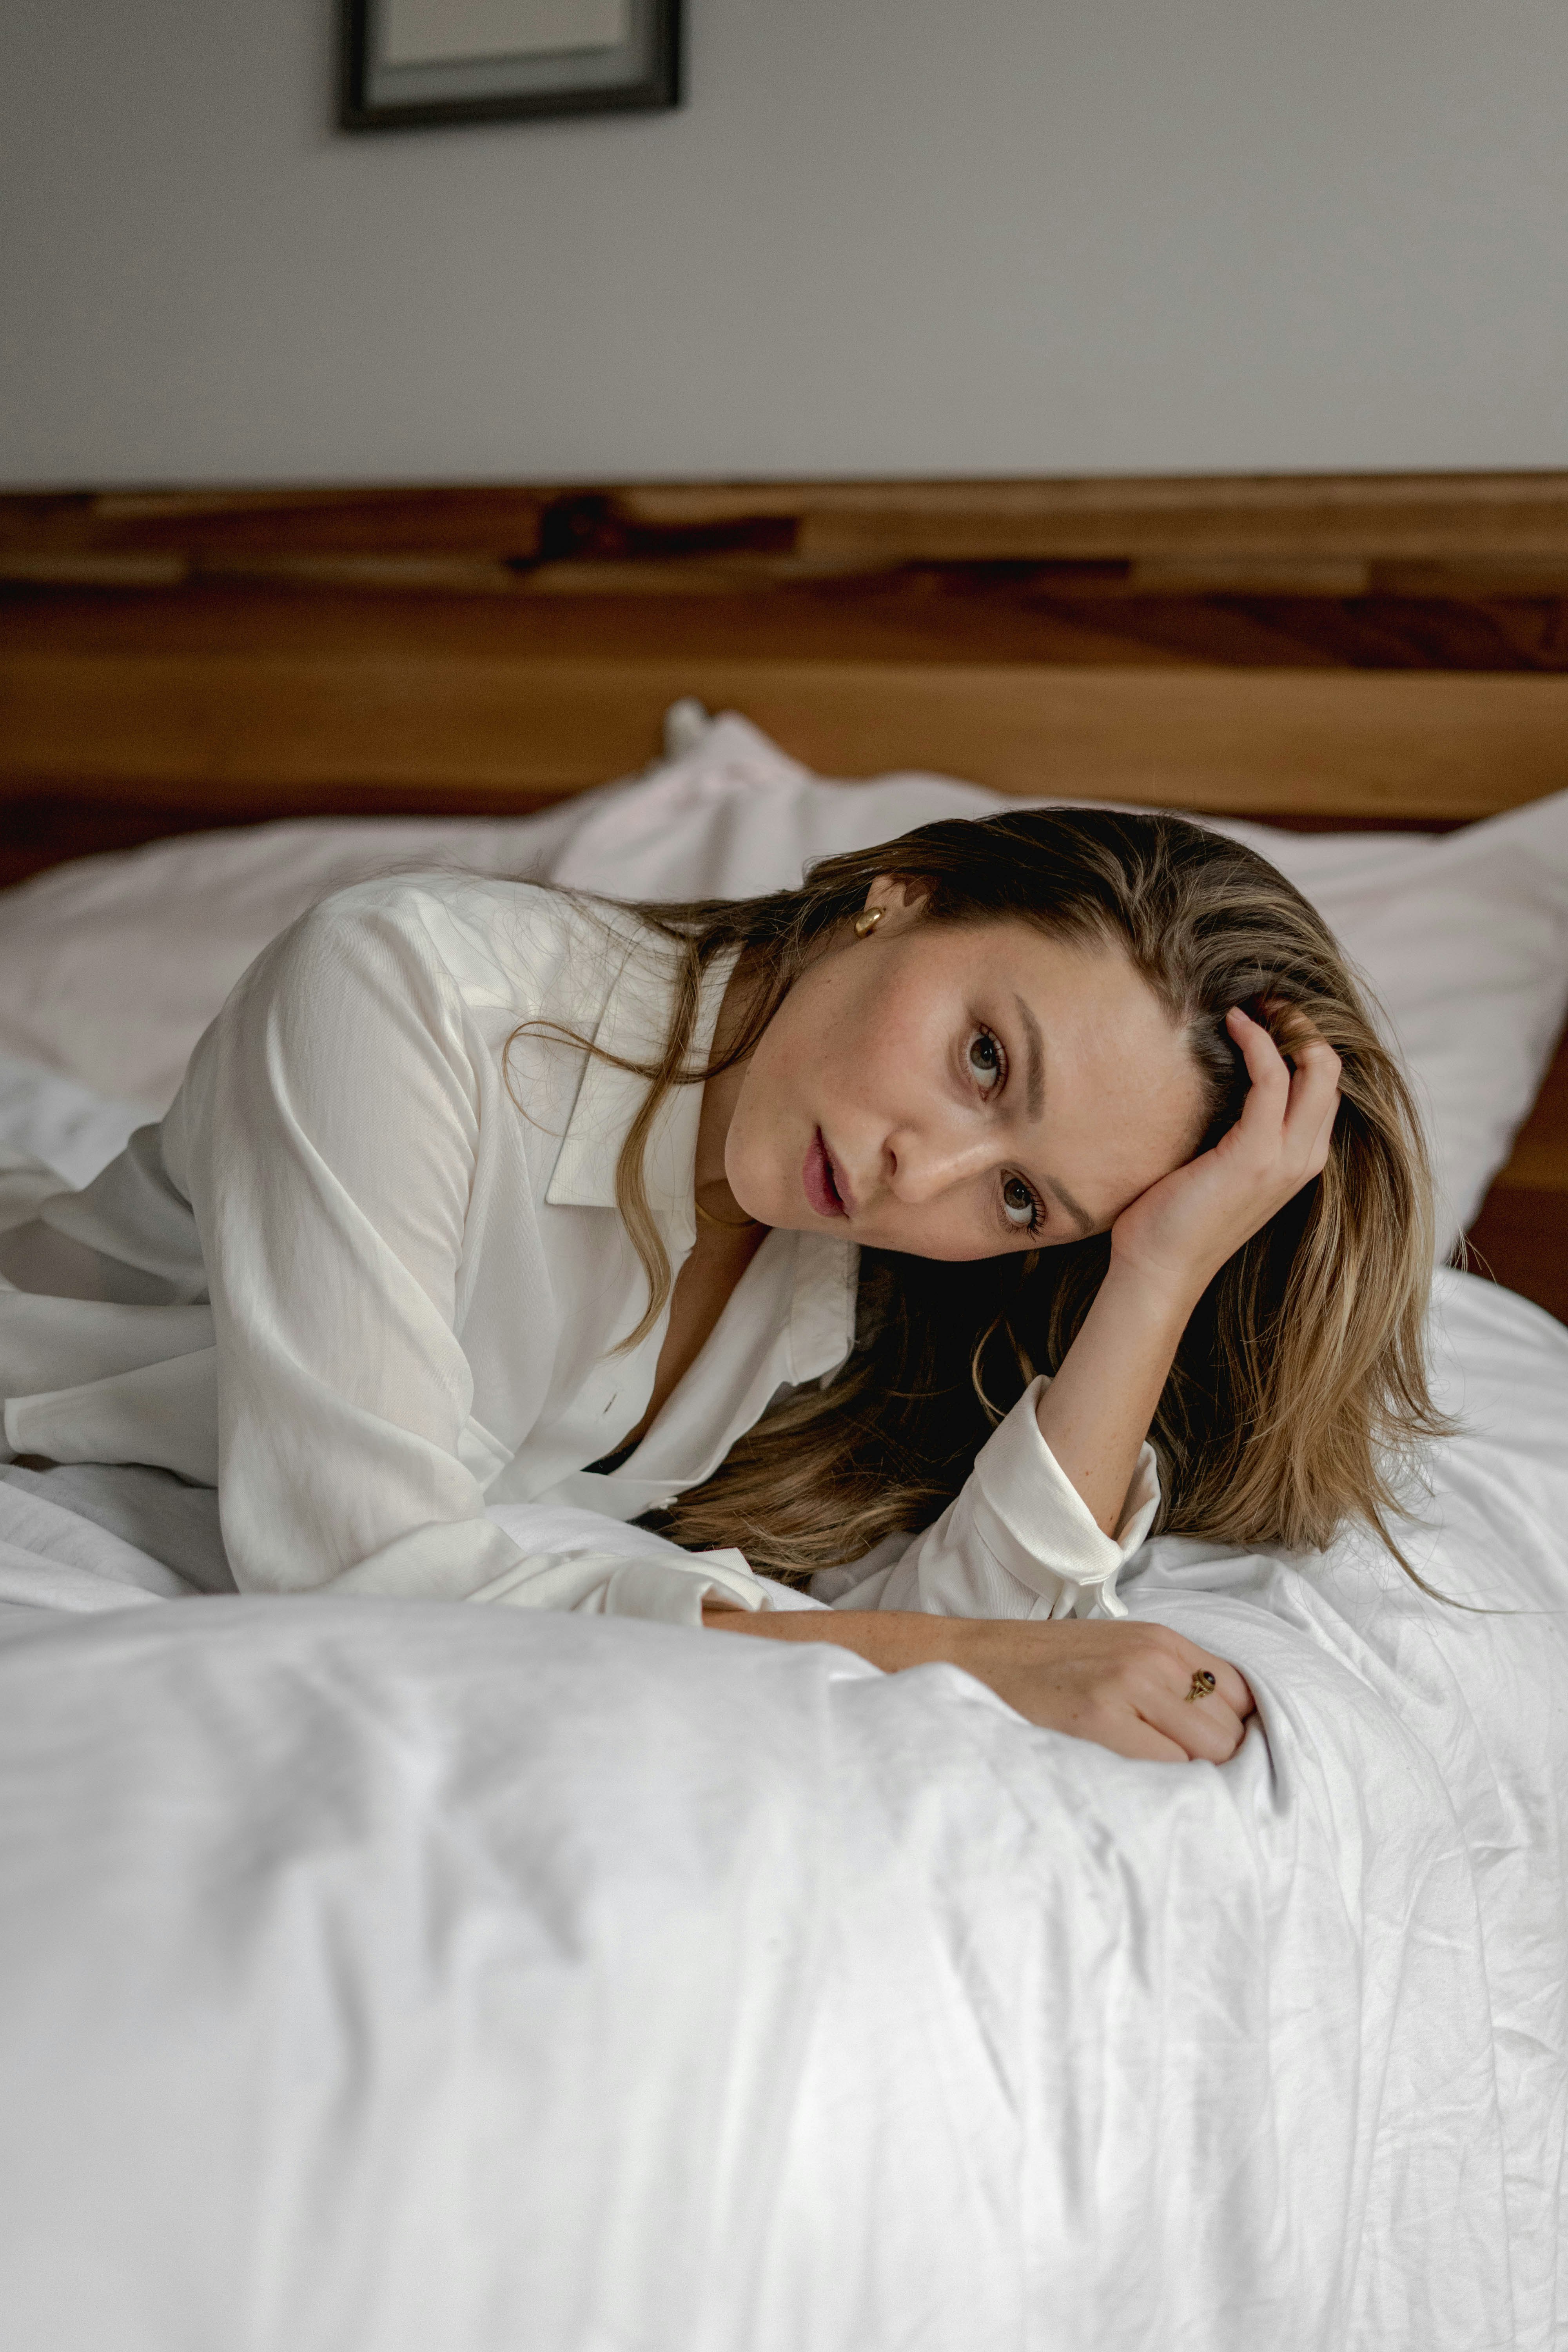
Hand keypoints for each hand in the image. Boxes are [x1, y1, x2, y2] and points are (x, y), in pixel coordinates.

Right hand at [941, 1616, 1252, 1761]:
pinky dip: (1161, 1792)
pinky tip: (1133, 1792)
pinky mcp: (1098, 1722)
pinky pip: (1166, 1774)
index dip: (1236, 1733)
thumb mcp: (1117, 1655)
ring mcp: (1126, 1688)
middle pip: (1231, 1733)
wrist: (968, 1662)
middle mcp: (1151, 1659)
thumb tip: (1230, 1738)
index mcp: (1160, 1640)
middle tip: (1178, 1781)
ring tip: (1156, 1790)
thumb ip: (1170, 1683)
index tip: (1213, 1757)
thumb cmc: (1044, 1670)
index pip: (1243, 1695)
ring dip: (1192, 1781)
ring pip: (1207, 1757)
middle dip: (1216, 1765)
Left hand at [1109, 1006, 1340, 1299]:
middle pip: (1331, 1072)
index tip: (1267, 1015)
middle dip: (1303, 1026)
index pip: (1324, 1088)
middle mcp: (1303, 1159)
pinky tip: (1234, 1025)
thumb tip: (1219, 1079)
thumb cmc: (1174, 1217)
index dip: (1303, 1044)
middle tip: (1265, 999)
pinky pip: (1273, 1081)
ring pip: (1317, 1071)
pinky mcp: (1254, 1156)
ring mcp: (1284, 1159)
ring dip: (1287, 1027)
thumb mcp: (1216, 1166)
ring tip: (1252, 1004)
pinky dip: (1258, 1044)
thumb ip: (1235, 1130)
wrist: (1159, 1270)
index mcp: (1299, 1160)